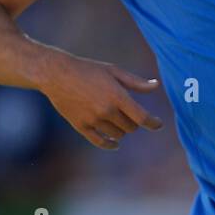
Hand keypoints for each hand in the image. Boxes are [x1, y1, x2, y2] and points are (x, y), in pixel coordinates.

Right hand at [38, 50, 163, 149]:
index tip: (159, 124)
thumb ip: (136, 82)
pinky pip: (101, 142)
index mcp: (117, 96)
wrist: (56, 74)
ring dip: (122, 130)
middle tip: (129, 113)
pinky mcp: (81, 126)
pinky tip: (115, 144)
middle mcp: (106, 110)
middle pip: (131, 127)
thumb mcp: (113, 71)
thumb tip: (156, 86)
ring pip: (118, 135)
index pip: (142, 117)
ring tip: (117, 120)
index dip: (154, 123)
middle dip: (133, 122)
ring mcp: (93, 120)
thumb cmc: (87, 69)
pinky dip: (110, 145)